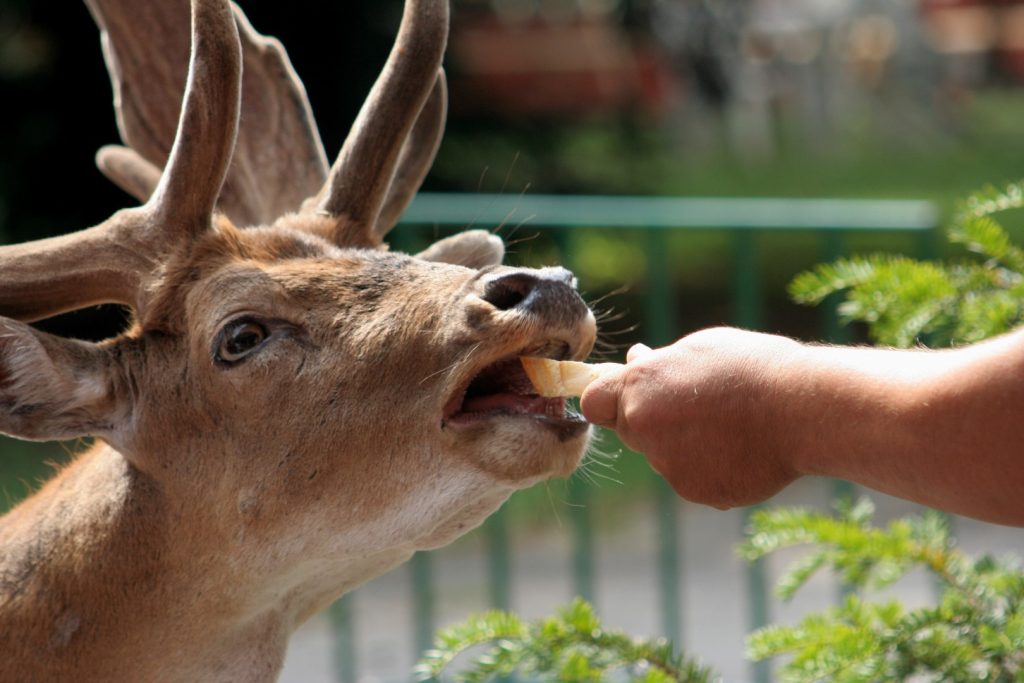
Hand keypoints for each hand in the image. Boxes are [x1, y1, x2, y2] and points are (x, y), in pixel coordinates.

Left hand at [581, 328, 806, 508]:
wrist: (802, 409)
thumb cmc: (753, 367)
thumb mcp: (700, 348)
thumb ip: (658, 364)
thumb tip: (634, 361)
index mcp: (638, 388)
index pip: (593, 403)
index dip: (609, 398)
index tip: (629, 395)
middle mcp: (643, 429)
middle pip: (630, 430)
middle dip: (651, 420)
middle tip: (697, 404)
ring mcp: (668, 466)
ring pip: (663, 456)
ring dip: (683, 445)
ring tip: (731, 424)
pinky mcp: (695, 491)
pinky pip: (692, 478)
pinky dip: (709, 468)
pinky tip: (741, 448)